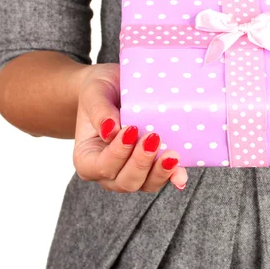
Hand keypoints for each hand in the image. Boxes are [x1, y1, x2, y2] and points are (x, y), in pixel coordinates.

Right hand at [72, 63, 187, 191]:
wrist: (117, 85)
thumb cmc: (101, 89)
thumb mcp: (94, 93)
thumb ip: (99, 112)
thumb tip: (110, 131)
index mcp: (87, 157)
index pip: (101, 166)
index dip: (117, 153)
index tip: (131, 130)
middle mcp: (108, 172)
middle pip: (125, 182)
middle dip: (141, 163)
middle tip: (154, 138)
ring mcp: (131, 172)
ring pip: (146, 185)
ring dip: (159, 172)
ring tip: (172, 154)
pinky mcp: (152, 167)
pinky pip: (163, 177)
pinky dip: (173, 176)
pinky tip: (181, 175)